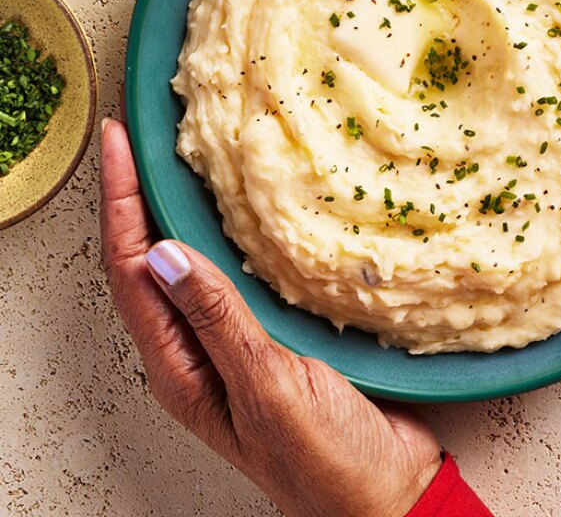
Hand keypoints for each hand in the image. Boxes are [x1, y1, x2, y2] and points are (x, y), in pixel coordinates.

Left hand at [100, 118, 441, 516]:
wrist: (386, 495)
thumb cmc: (326, 461)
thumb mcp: (268, 388)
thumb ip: (217, 321)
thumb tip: (163, 253)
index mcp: (178, 368)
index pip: (130, 269)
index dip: (119, 201)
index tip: (119, 142)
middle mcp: (193, 351)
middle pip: (147, 260)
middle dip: (134, 195)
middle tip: (138, 135)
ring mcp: (229, 343)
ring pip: (188, 262)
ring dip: (175, 208)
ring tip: (175, 156)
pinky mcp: (266, 334)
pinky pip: (231, 272)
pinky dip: (224, 232)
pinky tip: (239, 207)